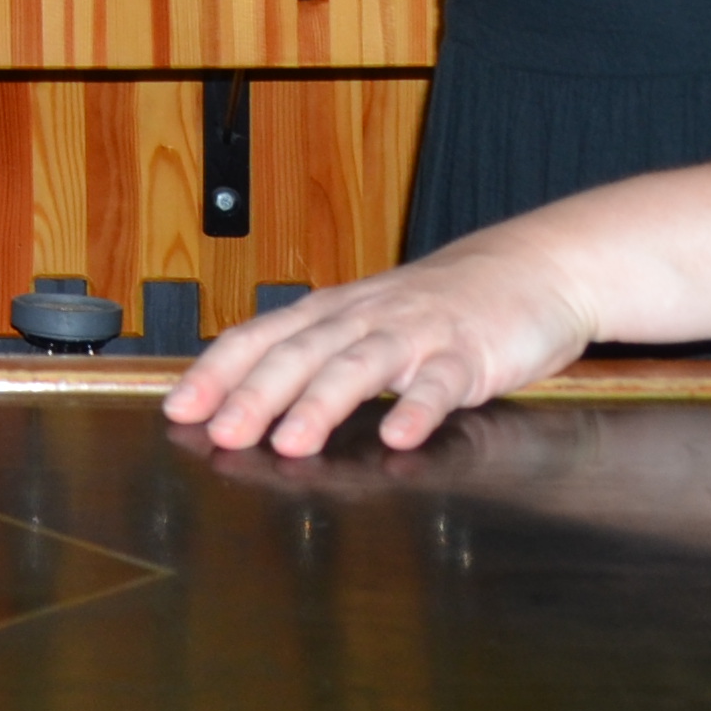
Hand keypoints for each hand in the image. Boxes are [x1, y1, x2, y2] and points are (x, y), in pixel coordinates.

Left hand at [158, 229, 594, 456]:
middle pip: (299, 353)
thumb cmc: (440, 306)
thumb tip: (246, 400)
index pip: (259, 337)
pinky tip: (402, 437)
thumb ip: (315, 356)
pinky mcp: (471, 353)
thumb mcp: (367, 323)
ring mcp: (417, 333)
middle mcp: (364, 317)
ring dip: (322, 404)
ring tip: (292, 443)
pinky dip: (420, 408)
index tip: (178, 410)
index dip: (216, 372)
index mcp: (332, 313)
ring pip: (360, 365)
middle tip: (220, 434)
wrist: (532, 267)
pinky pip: (442, 381)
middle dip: (255, 394)